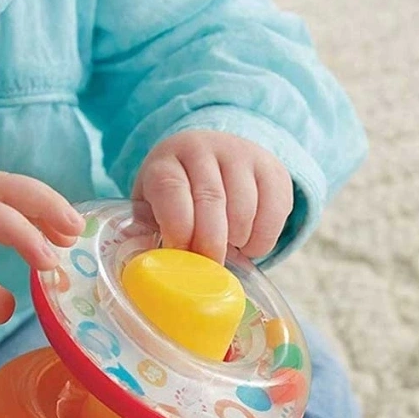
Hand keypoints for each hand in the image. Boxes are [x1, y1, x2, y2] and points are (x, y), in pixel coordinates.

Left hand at [133, 130, 292, 262]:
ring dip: (237, 242)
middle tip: (209, 268)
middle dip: (210, 243)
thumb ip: (146, 231)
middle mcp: (204, 150)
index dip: (177, 226)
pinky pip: (274, 213)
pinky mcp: (272, 169)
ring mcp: (241, 155)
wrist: (213, 158)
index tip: (181, 252)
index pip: (171, 189)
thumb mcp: (152, 206)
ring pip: (244, 209)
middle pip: (211, 200)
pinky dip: (262, 241)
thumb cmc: (177, 196)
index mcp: (166, 161)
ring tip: (226, 249)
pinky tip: (247, 244)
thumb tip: (144, 260)